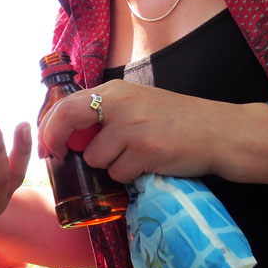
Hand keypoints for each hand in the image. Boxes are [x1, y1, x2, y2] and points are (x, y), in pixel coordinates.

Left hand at [37, 80, 224, 182]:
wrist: (221, 132)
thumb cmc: (177, 121)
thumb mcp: (137, 104)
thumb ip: (105, 113)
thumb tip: (67, 137)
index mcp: (114, 91)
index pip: (65, 104)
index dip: (48, 128)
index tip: (47, 146)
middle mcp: (120, 104)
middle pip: (67, 122)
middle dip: (57, 143)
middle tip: (60, 157)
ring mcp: (132, 127)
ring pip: (94, 158)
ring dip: (108, 165)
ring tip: (134, 157)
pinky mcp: (145, 151)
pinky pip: (117, 173)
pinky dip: (128, 176)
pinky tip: (148, 165)